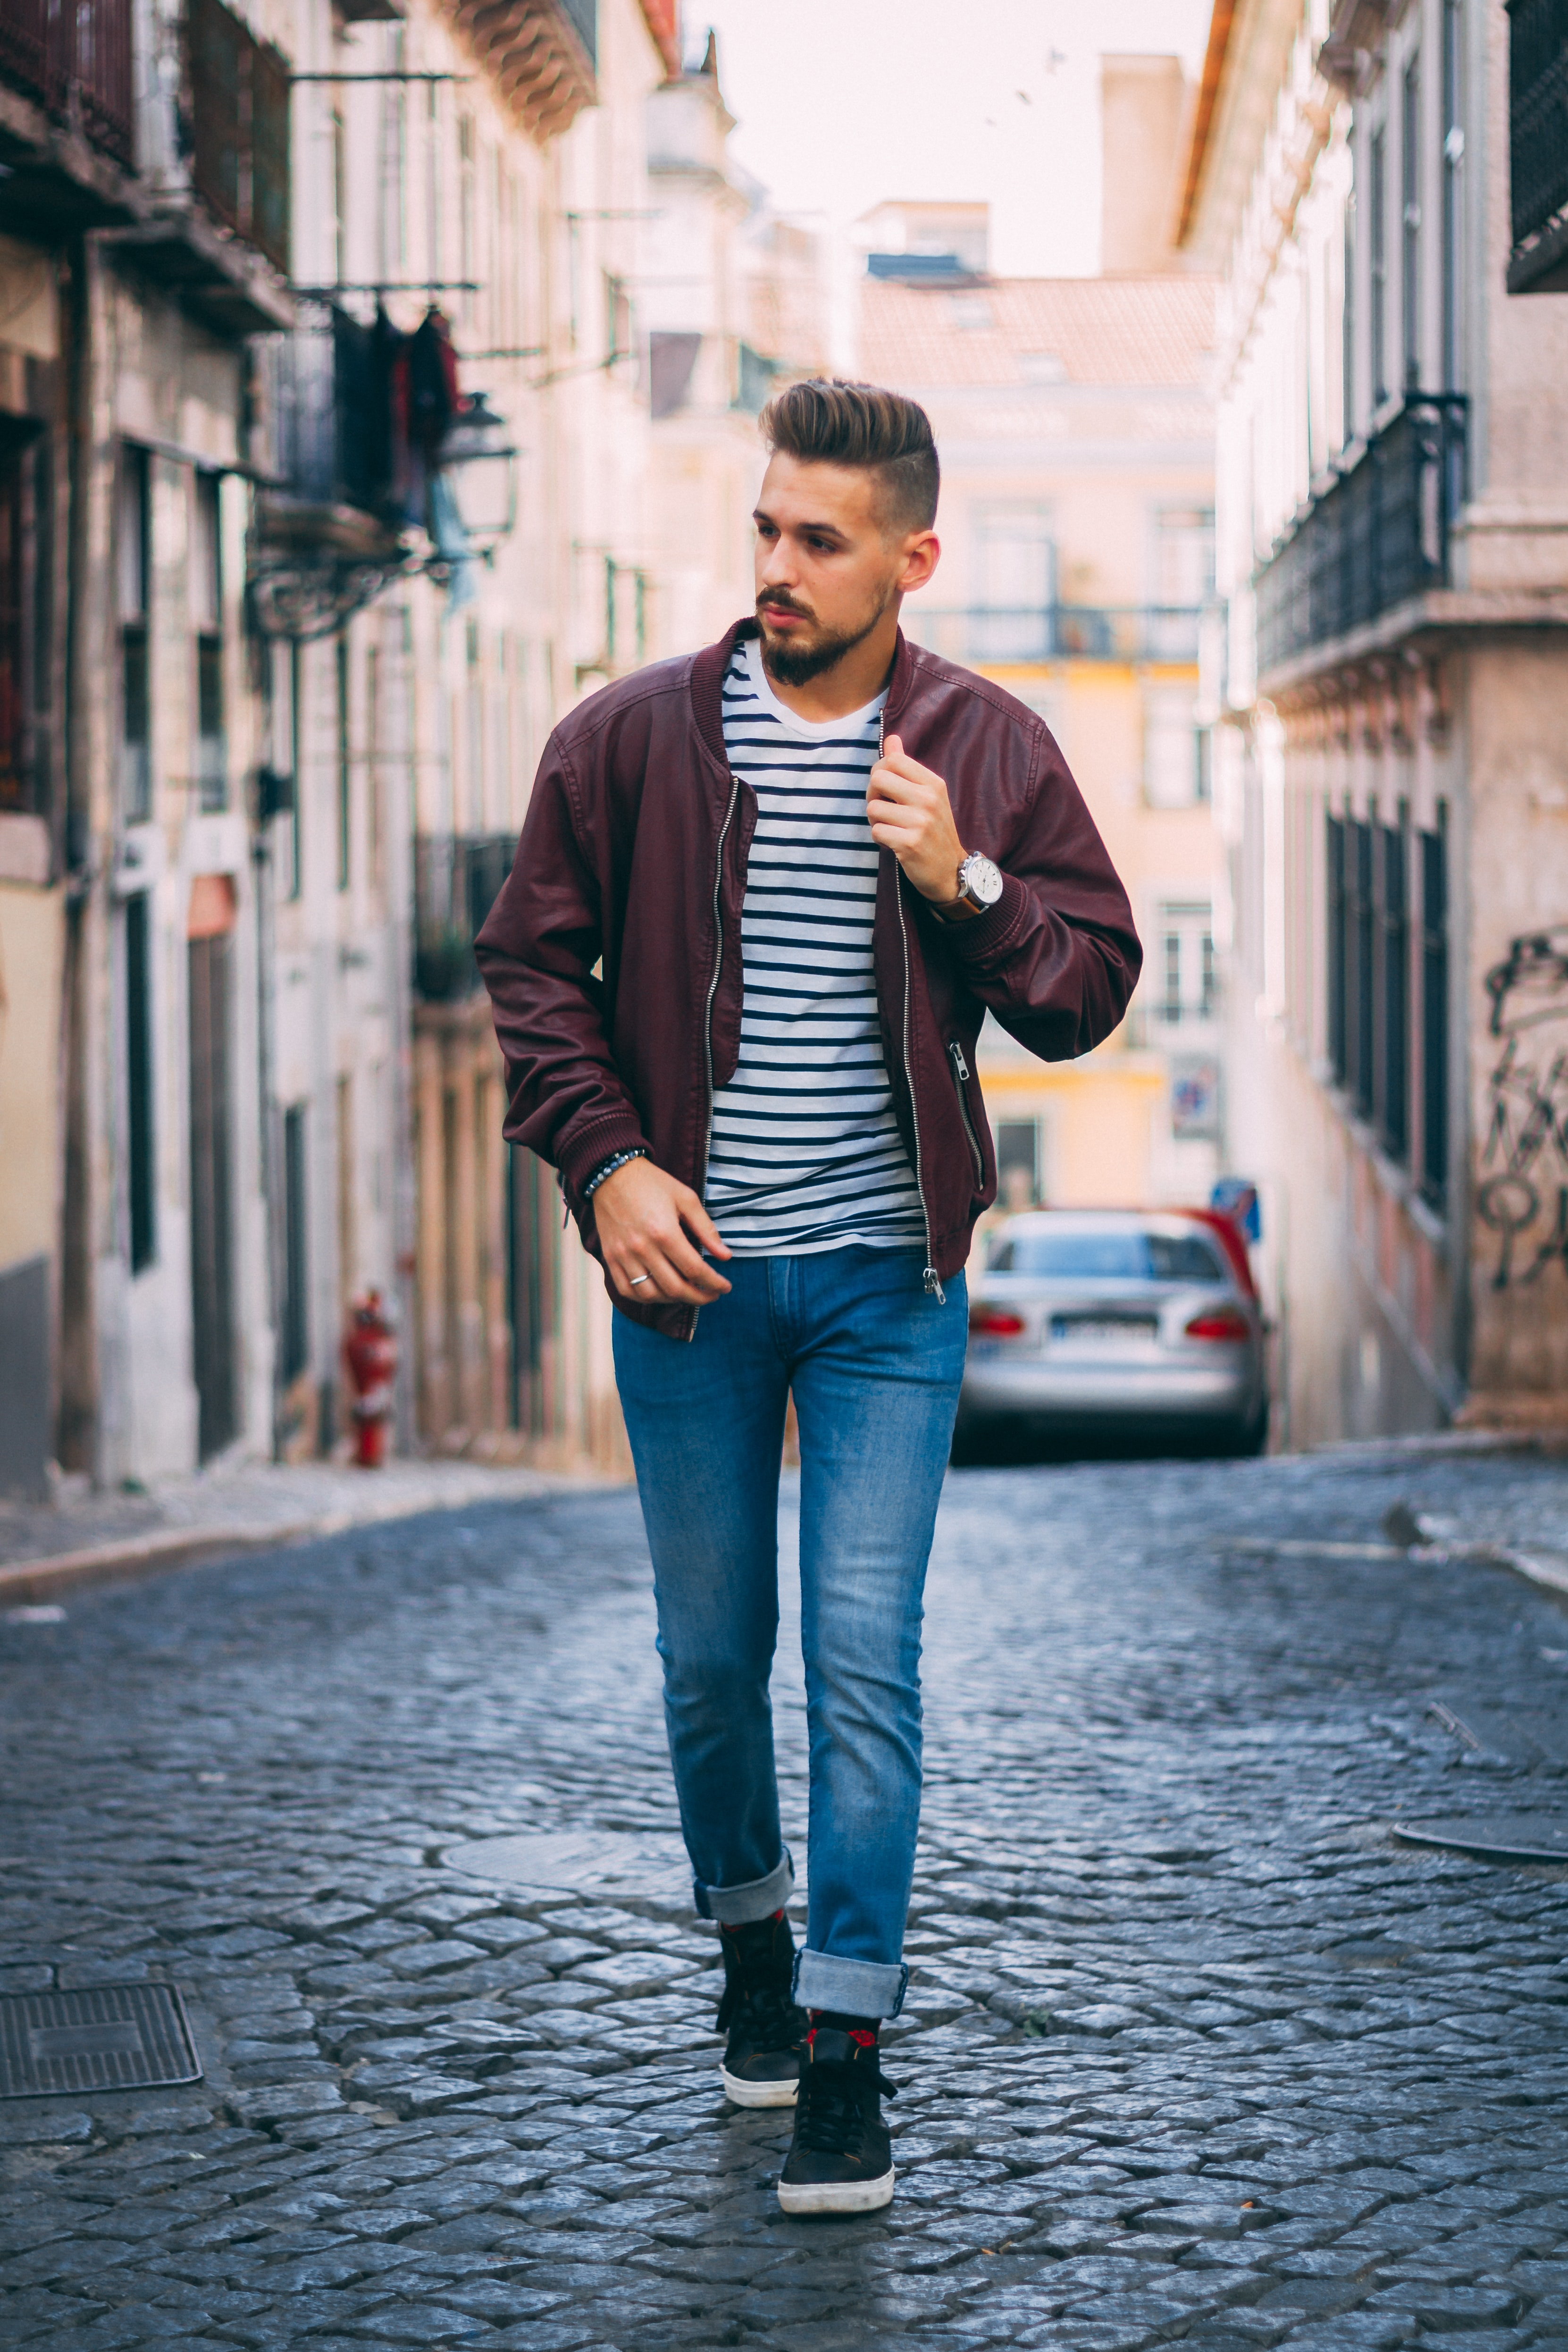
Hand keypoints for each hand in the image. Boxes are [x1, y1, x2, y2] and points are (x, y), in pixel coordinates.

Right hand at [591, 1157, 731, 1304]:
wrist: (612, 1174)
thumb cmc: (653, 1183)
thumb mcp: (686, 1199)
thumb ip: (706, 1229)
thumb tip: (726, 1256)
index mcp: (664, 1232)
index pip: (695, 1270)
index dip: (714, 1283)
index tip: (725, 1287)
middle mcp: (642, 1248)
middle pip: (675, 1288)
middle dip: (699, 1297)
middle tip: (711, 1295)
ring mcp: (623, 1256)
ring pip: (651, 1295)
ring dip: (674, 1300)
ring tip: (688, 1293)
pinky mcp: (610, 1258)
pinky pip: (627, 1290)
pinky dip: (646, 1298)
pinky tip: (660, 1293)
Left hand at [867, 735, 965, 902]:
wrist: (950, 871)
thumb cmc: (933, 831)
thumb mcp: (928, 795)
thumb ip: (907, 767)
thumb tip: (891, 739)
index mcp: (933, 783)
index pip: (893, 760)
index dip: (879, 772)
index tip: (884, 788)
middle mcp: (928, 799)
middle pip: (878, 779)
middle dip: (872, 795)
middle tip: (882, 809)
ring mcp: (920, 822)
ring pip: (873, 808)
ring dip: (875, 821)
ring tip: (892, 828)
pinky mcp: (910, 843)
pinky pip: (876, 831)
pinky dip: (880, 839)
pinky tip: (894, 843)